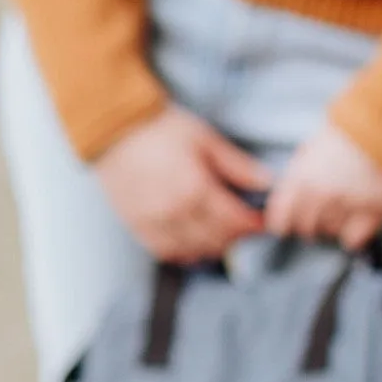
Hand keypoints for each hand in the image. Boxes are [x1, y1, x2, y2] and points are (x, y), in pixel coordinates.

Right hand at [94, 105, 271, 262]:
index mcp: (195, 189)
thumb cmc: (161, 129)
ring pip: (193, 251)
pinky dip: (185, 253)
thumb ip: (237, 165)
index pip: (234, 222)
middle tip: (244, 226)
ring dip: (212, 247)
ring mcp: (154, 223)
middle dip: (236, 236)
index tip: (262, 220)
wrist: (113, 130)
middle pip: (216, 240)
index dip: (254, 224)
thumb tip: (269, 183)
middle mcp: (175, 212)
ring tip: (221, 234)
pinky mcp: (137, 226)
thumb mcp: (205, 139)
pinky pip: (166, 252)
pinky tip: (193, 242)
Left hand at [264, 124, 381, 250]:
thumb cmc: (346, 136)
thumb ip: (295, 179)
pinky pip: (354, 238)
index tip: (287, 226)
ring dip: (333, 225)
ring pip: (330, 232)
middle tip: (320, 214)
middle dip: (310, 224)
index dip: (283, 224)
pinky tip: (357, 221)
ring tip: (343, 207)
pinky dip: (354, 235)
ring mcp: (348, 203)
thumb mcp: (308, 151)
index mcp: (300, 179)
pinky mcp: (374, 209)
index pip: (280, 220)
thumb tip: (286, 203)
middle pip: (306, 229)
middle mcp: (321, 195)